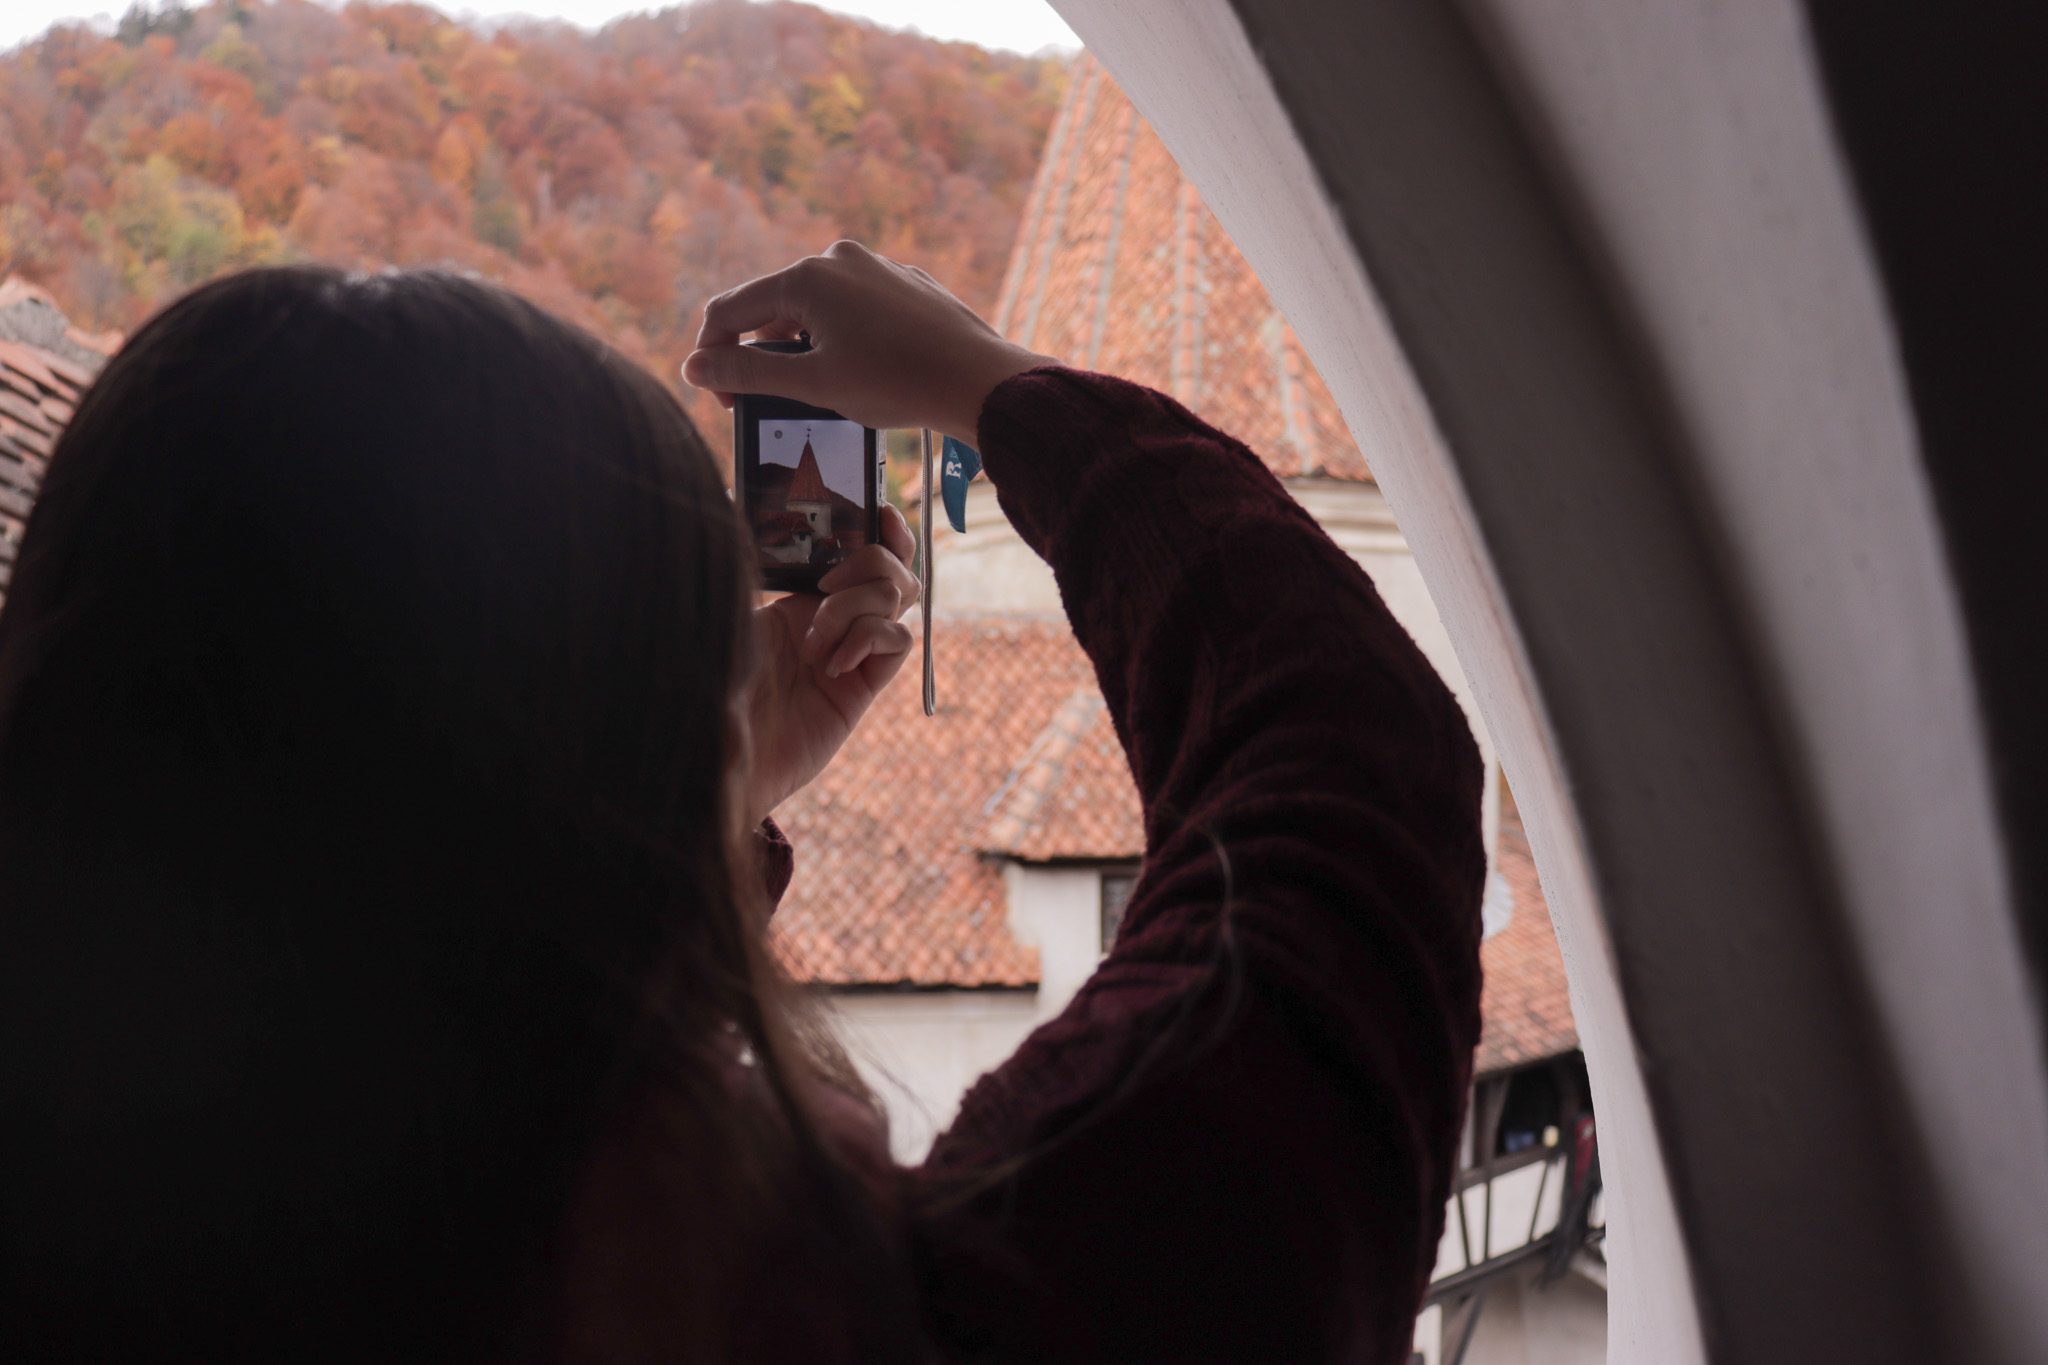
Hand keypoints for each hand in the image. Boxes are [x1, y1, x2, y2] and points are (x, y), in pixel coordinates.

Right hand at [682, 240, 1052, 449]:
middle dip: (761, 354)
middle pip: (773, 307)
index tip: (720, 399)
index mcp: (806, 277)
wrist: (980, 380)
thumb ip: (746, 375)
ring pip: (817, 309)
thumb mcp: (812, 384)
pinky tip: (863, 375)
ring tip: (819, 393)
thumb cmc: (897, 382)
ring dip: (803, 348)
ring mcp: (876, 267)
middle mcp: (838, 258)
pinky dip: (843, 339)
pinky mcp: (906, 284)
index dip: (712, 356)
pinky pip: (857, 309)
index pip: (730, 310)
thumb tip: (693, 368)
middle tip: (766, 403)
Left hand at [743, 504, 919, 825]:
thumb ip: (739, 560)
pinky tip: (833, 663)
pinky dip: (871, 638)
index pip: (859, 547)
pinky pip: (897, 642)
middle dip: (875, 558)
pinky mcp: (863, 688)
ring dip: (858, 605)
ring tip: (815, 642)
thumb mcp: (724, 609)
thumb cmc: (709, 681)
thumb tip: (735, 499)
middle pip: (892, 567)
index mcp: (800, 593)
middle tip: (830, 582)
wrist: (717, 753)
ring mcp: (852, 651)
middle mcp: (834, 618)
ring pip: (897, 598)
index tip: (878, 509)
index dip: (880, 525)